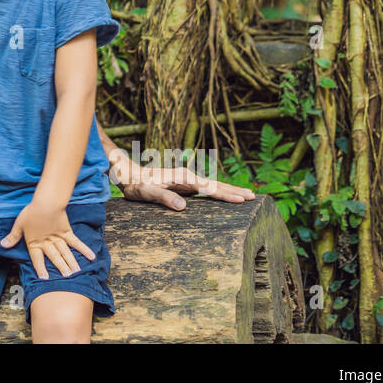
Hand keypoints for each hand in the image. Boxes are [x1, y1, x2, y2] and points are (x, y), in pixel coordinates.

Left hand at [1, 199, 94, 279]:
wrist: (46, 202)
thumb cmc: (31, 212)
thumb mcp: (19, 224)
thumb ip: (13, 237)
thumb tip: (2, 245)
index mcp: (35, 242)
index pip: (37, 259)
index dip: (40, 268)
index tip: (45, 278)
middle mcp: (48, 243)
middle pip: (55, 257)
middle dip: (61, 268)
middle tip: (68, 277)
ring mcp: (59, 238)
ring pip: (65, 252)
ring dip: (71, 262)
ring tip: (76, 271)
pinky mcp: (67, 231)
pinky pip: (76, 242)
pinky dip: (84, 249)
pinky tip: (91, 256)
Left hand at [107, 148, 254, 208]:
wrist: (129, 175)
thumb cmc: (137, 185)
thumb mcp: (147, 193)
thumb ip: (164, 198)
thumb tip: (183, 207)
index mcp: (184, 178)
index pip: (210, 188)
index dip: (226, 195)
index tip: (242, 200)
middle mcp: (188, 177)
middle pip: (216, 185)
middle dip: (235, 191)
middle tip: (253, 196)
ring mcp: (187, 181)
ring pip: (213, 186)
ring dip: (230, 191)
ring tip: (247, 196)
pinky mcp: (185, 185)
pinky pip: (206, 190)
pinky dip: (219, 192)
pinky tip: (225, 197)